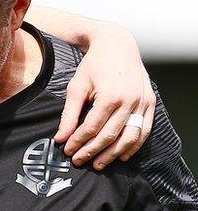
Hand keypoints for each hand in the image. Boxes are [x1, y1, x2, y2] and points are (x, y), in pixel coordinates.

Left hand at [55, 28, 154, 169]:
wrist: (117, 46)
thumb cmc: (93, 65)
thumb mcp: (76, 87)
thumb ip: (69, 114)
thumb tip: (60, 138)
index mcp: (110, 96)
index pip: (92, 128)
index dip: (78, 142)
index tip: (67, 151)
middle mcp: (130, 101)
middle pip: (110, 136)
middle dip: (92, 151)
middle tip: (79, 161)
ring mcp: (142, 102)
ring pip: (129, 137)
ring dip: (113, 154)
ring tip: (98, 165)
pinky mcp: (150, 102)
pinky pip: (144, 130)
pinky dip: (134, 145)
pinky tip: (121, 155)